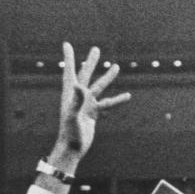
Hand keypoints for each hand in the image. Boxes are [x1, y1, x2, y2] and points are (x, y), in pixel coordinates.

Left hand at [53, 43, 130, 169]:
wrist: (73, 148)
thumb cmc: (70, 133)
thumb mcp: (73, 116)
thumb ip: (76, 100)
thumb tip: (80, 85)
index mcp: (70, 94)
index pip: (70, 72)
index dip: (69, 58)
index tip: (66, 44)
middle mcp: (78, 97)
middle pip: (85, 75)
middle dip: (91, 62)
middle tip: (96, 49)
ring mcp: (87, 105)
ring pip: (99, 87)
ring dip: (108, 77)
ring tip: (116, 67)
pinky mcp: (94, 114)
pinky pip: (107, 104)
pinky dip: (117, 100)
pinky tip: (128, 96)